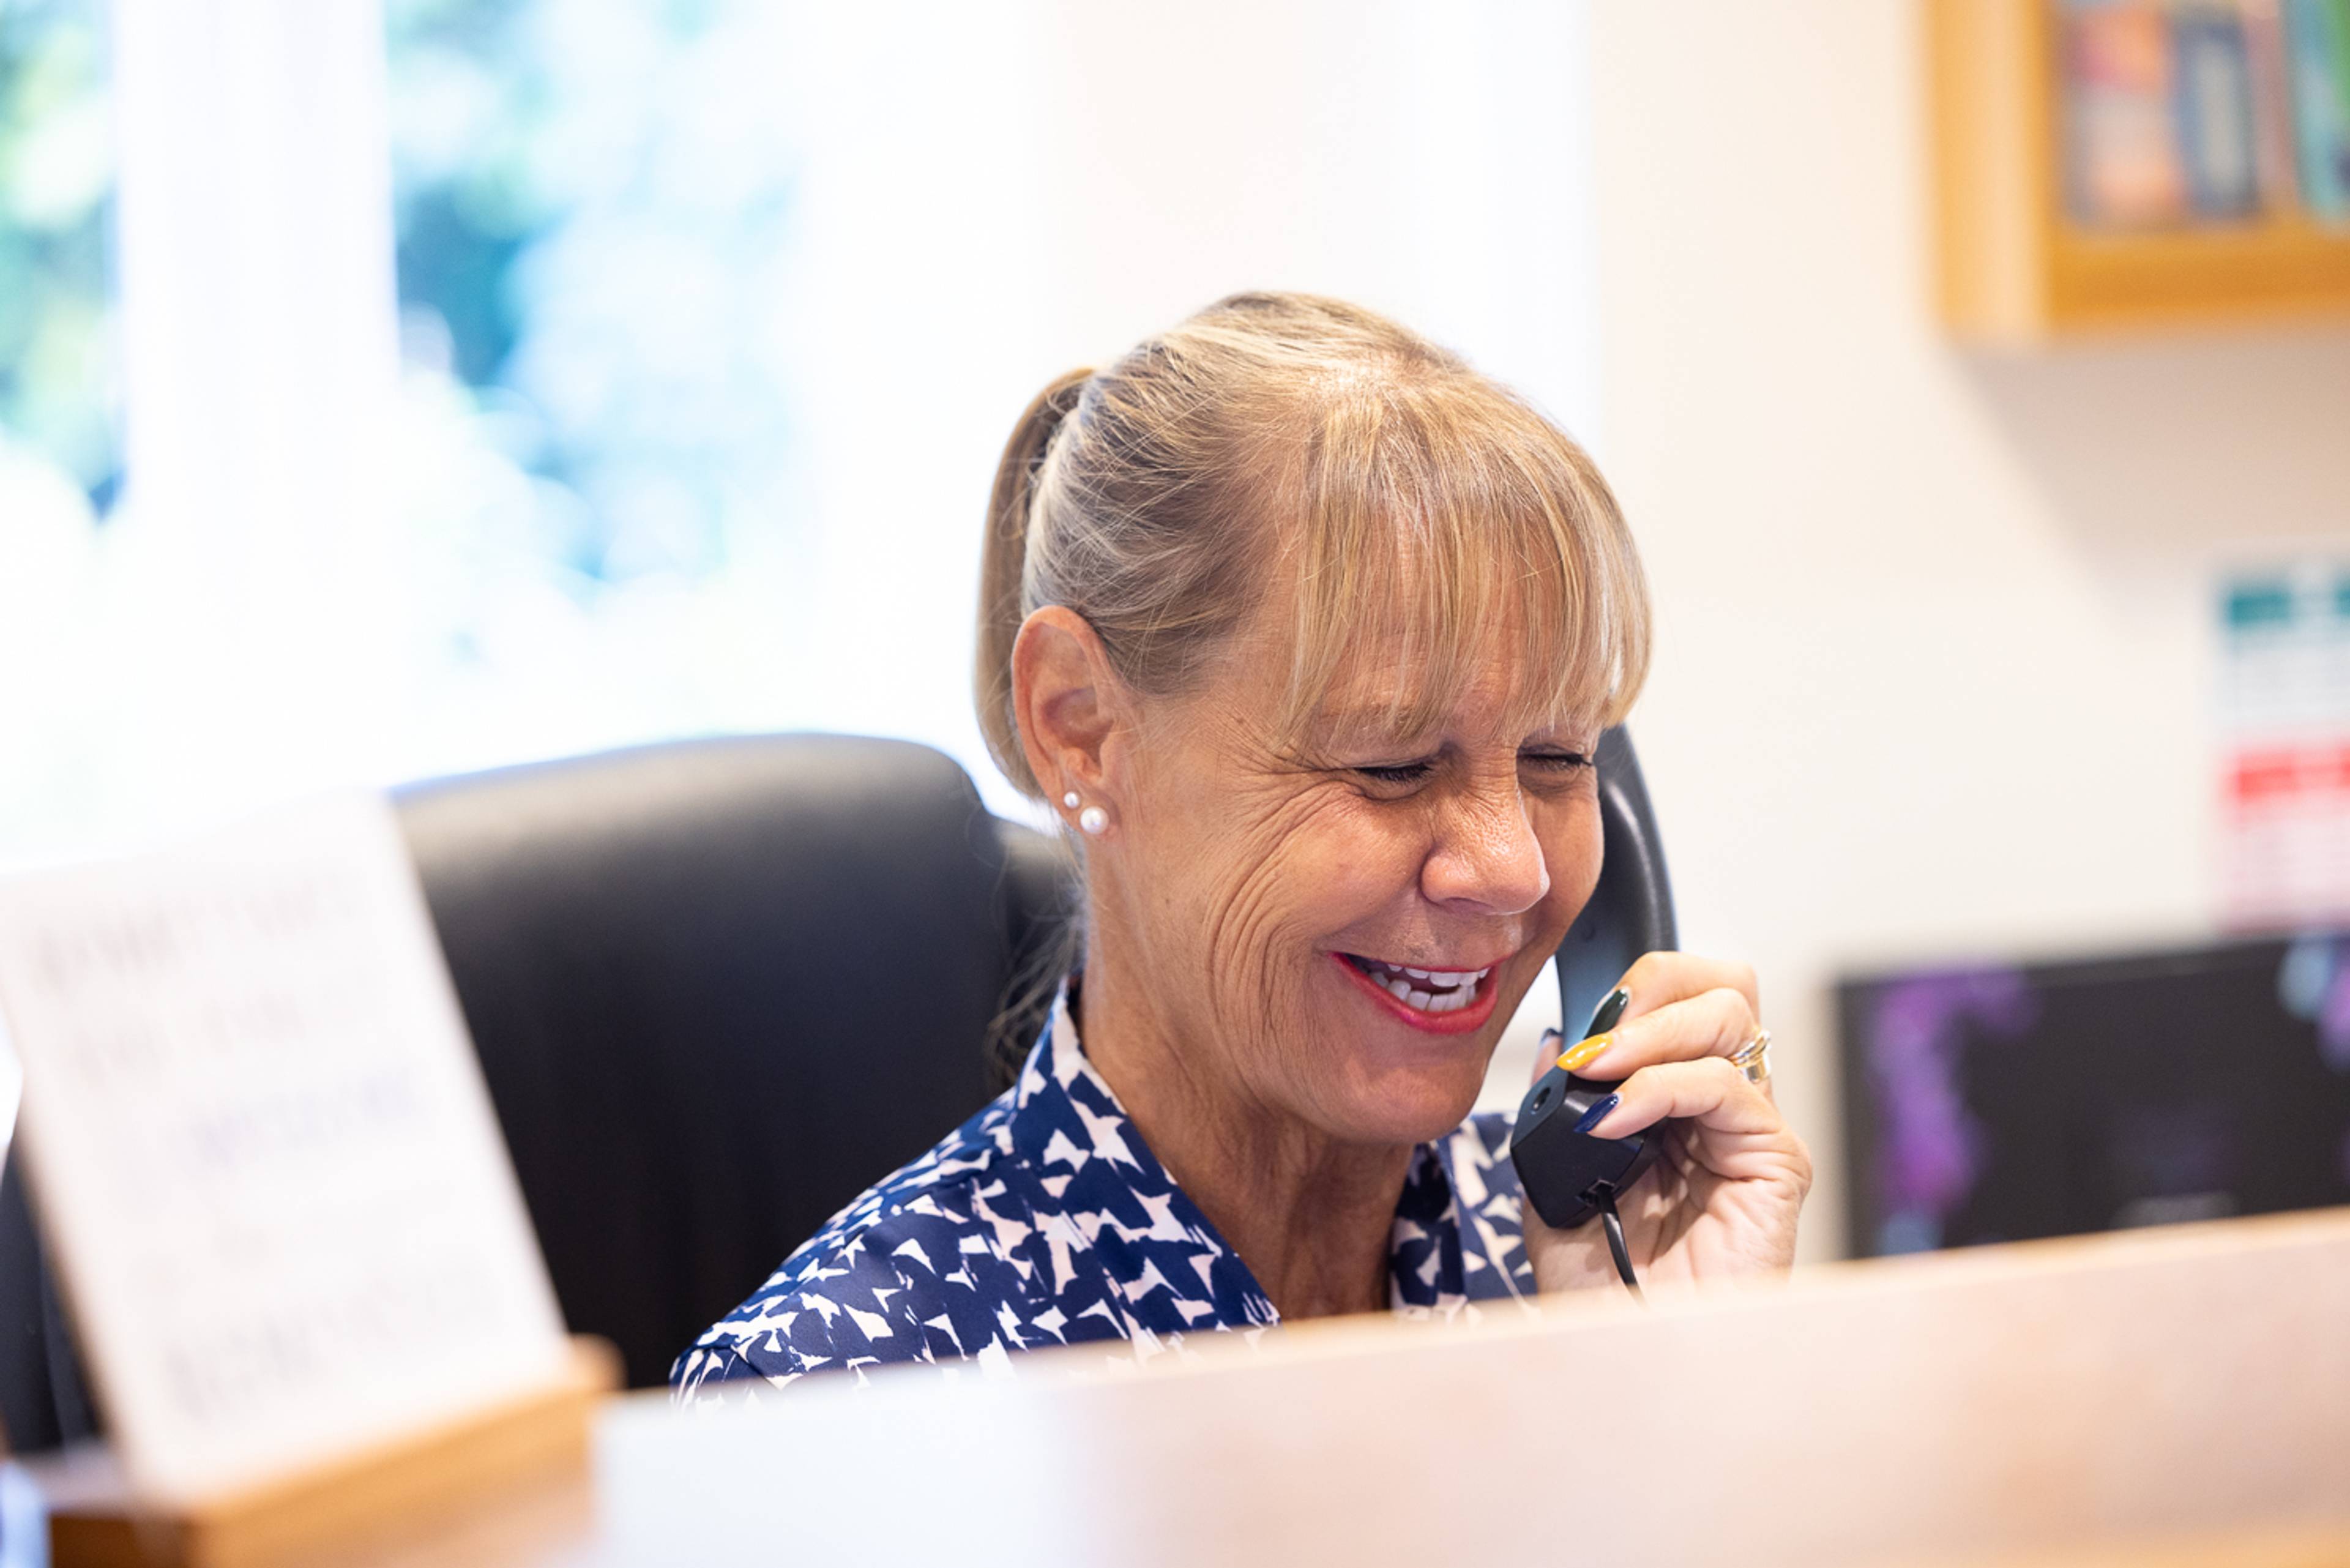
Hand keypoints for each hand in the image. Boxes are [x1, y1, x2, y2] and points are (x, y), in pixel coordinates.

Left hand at [1520, 952, 1811, 1292]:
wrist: (1629, 1351)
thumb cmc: (1601, 1286)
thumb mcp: (1550, 1185)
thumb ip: (1553, 1112)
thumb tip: (1553, 1043)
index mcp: (1670, 1102)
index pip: (1675, 1001)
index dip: (1628, 993)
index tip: (1573, 1023)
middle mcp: (1718, 1106)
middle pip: (1718, 988)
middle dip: (1653, 985)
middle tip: (1597, 1030)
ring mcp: (1748, 1130)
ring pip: (1728, 1017)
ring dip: (1651, 1031)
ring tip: (1597, 1068)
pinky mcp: (1775, 1162)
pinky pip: (1727, 1087)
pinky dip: (1663, 1086)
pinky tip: (1617, 1117)